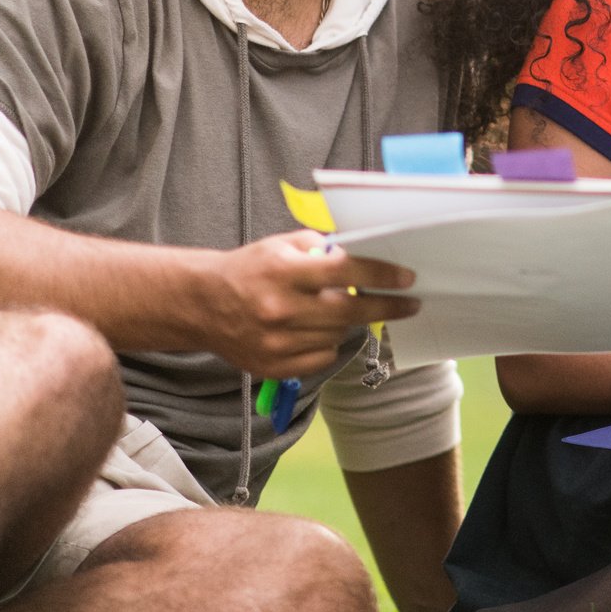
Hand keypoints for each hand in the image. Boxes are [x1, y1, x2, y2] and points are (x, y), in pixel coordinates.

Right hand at [202, 231, 417, 379]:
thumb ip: (323, 247)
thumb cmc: (250, 268)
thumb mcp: (283, 244)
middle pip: (348, 312)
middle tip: (408, 302)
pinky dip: (328, 343)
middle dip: (385, 306)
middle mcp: (279, 309)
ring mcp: (276, 342)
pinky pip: (322, 357)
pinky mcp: (273, 367)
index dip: (380, 275)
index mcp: (283, 271)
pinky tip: (315, 329)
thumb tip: (364, 256)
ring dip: (347, 322)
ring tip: (335, 308)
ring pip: (338, 335)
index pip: (345, 272)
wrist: (202, 304)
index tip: (406, 278)